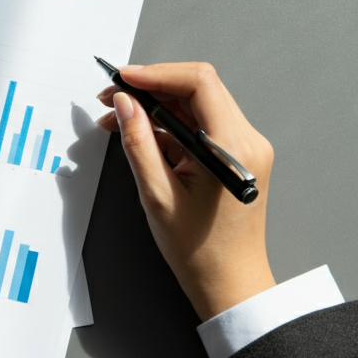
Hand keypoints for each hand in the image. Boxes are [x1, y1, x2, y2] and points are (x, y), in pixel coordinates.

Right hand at [96, 63, 275, 320]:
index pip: (198, 83)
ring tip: (116, 117)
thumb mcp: (158, 195)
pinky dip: (168, 122)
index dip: (156, 73)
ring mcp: (242, 146)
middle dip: (150, 86)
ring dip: (155, 104)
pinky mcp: (233, 154)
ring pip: (195, 103)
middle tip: (111, 97)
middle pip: (197, 88)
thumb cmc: (200, 250)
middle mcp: (246, 140)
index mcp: (232, 148)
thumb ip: (139, 143)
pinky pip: (200, 123)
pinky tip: (139, 132)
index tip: (123, 79)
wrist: (231, 283)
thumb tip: (124, 104)